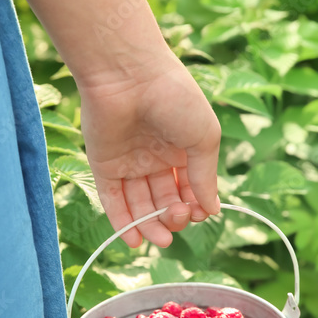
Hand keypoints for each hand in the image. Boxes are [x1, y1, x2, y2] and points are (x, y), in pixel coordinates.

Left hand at [79, 50, 221, 247]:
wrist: (130, 75)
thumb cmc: (175, 99)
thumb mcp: (203, 139)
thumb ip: (205, 178)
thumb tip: (213, 211)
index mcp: (184, 148)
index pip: (190, 188)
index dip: (196, 205)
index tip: (201, 212)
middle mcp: (156, 157)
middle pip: (166, 200)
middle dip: (174, 216)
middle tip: (179, 218)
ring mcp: (130, 162)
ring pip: (141, 204)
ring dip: (151, 226)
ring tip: (161, 240)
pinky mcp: (104, 165)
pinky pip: (113, 200)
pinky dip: (123, 222)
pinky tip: (135, 241)